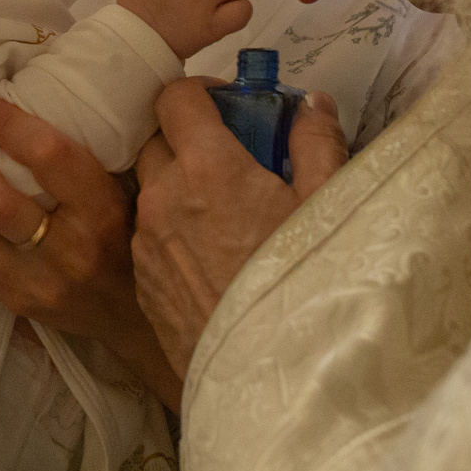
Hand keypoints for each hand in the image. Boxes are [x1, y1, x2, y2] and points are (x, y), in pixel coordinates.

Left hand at [0, 94, 180, 408]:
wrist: (137, 320)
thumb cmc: (137, 238)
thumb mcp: (137, 191)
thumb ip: (108, 149)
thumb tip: (67, 86)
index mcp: (102, 213)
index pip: (53, 161)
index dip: (13, 127)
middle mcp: (67, 251)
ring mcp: (36, 282)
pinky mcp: (14, 300)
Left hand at [134, 80, 348, 378]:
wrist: (272, 377)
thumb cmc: (305, 285)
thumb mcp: (327, 206)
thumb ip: (317, 143)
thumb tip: (312, 105)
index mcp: (207, 167)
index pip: (174, 98)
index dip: (199, 93)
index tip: (227, 104)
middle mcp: (163, 198)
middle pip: (154, 141)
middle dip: (186, 139)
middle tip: (229, 156)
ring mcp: (146, 244)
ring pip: (148, 191)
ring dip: (176, 187)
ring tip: (222, 210)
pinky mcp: (143, 283)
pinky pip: (147, 237)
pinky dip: (170, 230)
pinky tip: (209, 254)